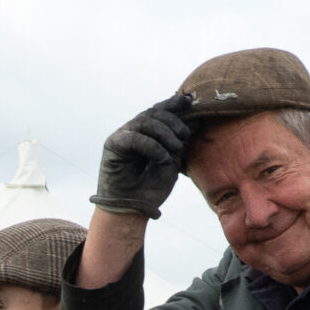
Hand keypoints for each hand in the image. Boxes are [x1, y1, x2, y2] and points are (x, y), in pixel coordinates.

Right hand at [90, 94, 192, 218]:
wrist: (132, 209)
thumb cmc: (150, 188)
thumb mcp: (171, 162)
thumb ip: (179, 143)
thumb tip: (195, 122)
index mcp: (148, 132)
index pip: (160, 111)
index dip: (174, 104)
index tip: (189, 101)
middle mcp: (134, 130)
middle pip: (154, 112)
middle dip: (173, 121)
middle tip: (185, 136)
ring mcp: (122, 135)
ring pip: (145, 121)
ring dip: (165, 133)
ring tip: (176, 148)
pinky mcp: (113, 145)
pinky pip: (135, 138)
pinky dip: (152, 146)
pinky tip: (162, 158)